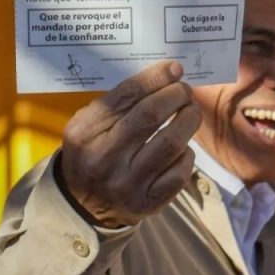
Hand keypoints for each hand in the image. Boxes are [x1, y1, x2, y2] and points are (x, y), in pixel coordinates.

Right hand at [60, 61, 201, 227]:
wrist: (83, 205)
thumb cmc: (92, 153)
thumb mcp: (88, 126)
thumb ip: (118, 103)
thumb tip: (163, 76)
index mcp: (85, 133)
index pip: (126, 96)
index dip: (155, 79)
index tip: (174, 69)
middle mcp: (104, 158)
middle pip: (151, 115)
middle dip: (175, 96)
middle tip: (185, 91)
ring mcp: (127, 184)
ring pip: (171, 144)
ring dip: (189, 120)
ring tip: (191, 112)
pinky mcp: (147, 203)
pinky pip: (179, 173)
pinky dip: (187, 154)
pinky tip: (183, 147)